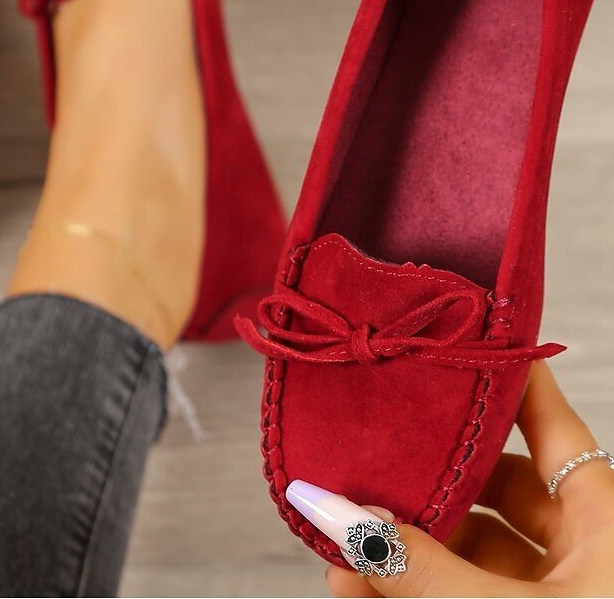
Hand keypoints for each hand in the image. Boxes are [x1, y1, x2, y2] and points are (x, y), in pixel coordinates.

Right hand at [327, 362, 613, 596]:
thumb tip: (333, 514)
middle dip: (428, 482)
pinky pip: (465, 593)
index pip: (552, 424)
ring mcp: (557, 593)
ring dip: (407, 547)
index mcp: (605, 519)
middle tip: (371, 468)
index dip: (510, 382)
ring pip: (473, 548)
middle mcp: (586, 549)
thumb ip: (419, 566)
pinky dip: (416, 589)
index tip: (462, 345)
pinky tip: (360, 588)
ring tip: (343, 543)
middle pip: (497, 486)